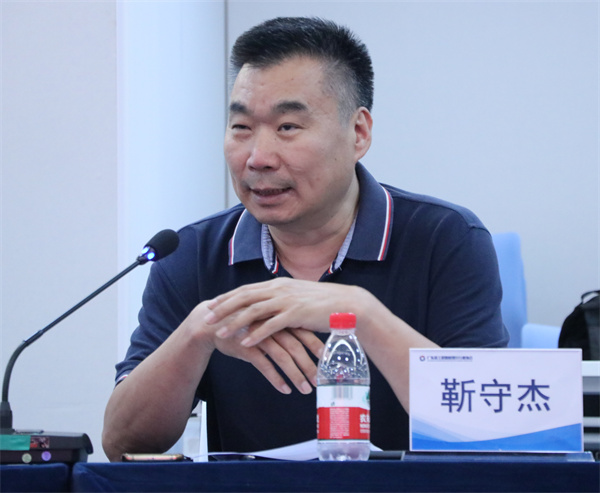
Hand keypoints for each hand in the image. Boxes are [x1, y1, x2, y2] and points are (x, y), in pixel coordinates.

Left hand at [203, 277, 365, 346]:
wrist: (347, 305)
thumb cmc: (323, 303)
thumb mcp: (297, 297)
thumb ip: (281, 299)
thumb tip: (267, 304)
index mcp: (278, 284)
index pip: (246, 289)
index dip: (227, 298)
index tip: (212, 306)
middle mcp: (280, 289)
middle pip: (244, 298)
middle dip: (223, 309)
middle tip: (207, 319)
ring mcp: (288, 301)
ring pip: (254, 311)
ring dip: (235, 323)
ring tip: (220, 334)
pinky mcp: (297, 314)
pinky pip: (271, 325)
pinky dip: (256, 334)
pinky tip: (245, 343)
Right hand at [212, 325, 321, 394]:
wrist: (213, 323)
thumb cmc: (245, 324)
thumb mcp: (266, 322)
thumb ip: (285, 328)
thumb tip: (307, 341)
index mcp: (280, 318)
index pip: (304, 332)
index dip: (317, 346)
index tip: (330, 361)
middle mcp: (272, 326)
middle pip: (296, 346)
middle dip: (310, 365)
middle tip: (320, 381)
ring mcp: (259, 336)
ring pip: (283, 357)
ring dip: (296, 375)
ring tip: (305, 390)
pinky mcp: (246, 347)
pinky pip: (264, 365)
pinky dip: (276, 378)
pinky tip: (285, 390)